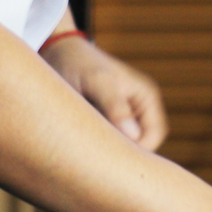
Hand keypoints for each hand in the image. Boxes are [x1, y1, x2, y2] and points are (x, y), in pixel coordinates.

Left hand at [43, 36, 168, 151]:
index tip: (109, 158)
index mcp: (146, 97)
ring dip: (108, 149)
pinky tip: (79, 143)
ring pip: (123, 144)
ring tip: (84, 148)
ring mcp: (122, 114)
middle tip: (94, 160)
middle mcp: (138, 108)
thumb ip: (115, 106)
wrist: (57, 51)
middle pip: (141, 144)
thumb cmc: (78, 63)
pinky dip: (97, 145)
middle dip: (122, 154)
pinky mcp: (105, 119)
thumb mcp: (97, 82)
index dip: (138, 152)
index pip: (154, 136)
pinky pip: (108, 140)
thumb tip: (133, 137)